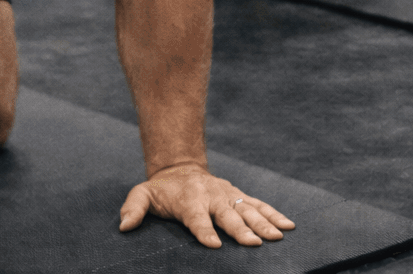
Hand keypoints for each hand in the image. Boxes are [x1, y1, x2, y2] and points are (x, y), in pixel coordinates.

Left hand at [119, 162, 293, 247]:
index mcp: (189, 200)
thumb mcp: (142, 194)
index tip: (213, 244)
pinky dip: (275, 214)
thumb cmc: (162, 190)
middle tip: (254, 243)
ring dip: (264, 223)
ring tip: (278, 236)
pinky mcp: (239, 196)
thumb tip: (124, 226)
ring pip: (248, 210)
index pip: (196, 218)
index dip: (204, 231)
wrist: (181, 168)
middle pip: (228, 215)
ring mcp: (228, 196)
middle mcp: (212, 197)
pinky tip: (288, 225)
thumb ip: (133, 208)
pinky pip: (259, 205)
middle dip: (241, 230)